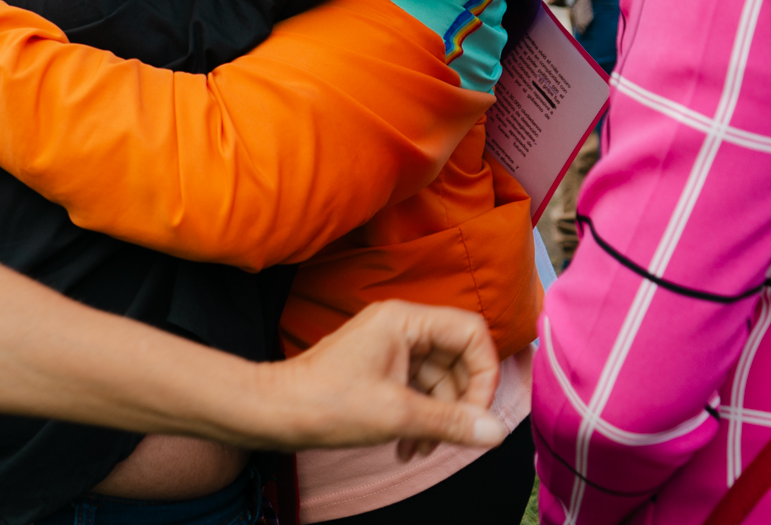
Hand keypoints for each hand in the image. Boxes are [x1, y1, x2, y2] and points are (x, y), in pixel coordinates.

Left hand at [240, 300, 506, 457]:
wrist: (275, 412)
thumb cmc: (327, 404)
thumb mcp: (397, 416)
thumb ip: (451, 422)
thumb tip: (495, 432)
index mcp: (405, 320)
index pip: (471, 333)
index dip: (484, 374)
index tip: (478, 414)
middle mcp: (400, 326)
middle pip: (457, 358)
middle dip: (459, 404)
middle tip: (452, 440)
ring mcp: (389, 347)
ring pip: (438, 379)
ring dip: (438, 418)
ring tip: (421, 451)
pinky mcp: (380, 369)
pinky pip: (417, 389)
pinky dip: (419, 419)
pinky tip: (407, 448)